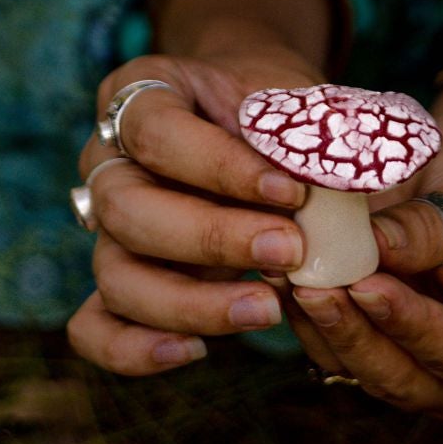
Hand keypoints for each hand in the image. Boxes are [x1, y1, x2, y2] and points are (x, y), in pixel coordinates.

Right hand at [65, 49, 316, 377]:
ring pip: (115, 274)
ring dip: (189, 303)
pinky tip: (196, 351)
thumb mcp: (298, 100)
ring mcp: (107, 226)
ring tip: (267, 310)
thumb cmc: (278, 108)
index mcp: (144, 91)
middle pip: (127, 209)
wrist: (262, 119)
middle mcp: (108, 159)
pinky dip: (134, 348)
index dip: (219, 166)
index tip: (292, 191)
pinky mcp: (118, 280)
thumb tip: (346, 186)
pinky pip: (96, 326)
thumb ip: (314, 135)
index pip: (158, 132)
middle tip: (290, 252)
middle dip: (210, 239)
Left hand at [272, 134, 442, 416]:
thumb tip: (369, 246)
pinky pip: (331, 343)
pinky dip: (306, 312)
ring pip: (354, 364)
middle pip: (397, 374)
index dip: (408, 323)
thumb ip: (426, 233)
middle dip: (351, 331)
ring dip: (317, 323)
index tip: (367, 287)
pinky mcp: (368, 348)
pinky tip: (280, 273)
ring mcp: (410, 371)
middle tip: (311, 287)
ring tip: (285, 274)